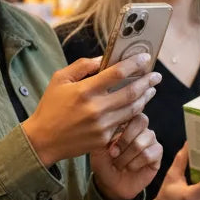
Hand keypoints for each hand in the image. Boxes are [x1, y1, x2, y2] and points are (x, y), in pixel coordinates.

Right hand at [22, 54, 161, 166]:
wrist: (43, 140)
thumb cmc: (50, 107)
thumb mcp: (60, 80)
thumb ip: (82, 66)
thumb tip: (103, 59)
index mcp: (85, 90)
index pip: (117, 73)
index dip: (134, 64)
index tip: (145, 58)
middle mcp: (96, 108)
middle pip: (131, 92)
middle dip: (147, 82)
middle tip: (157, 76)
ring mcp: (102, 125)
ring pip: (132, 109)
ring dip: (145, 98)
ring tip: (151, 90)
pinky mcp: (104, 138)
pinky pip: (124, 123)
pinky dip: (133, 113)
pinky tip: (137, 106)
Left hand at [90, 114, 163, 199]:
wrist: (112, 185)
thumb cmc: (104, 164)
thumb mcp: (97, 150)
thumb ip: (102, 136)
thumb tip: (108, 126)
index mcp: (126, 121)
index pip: (129, 111)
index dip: (119, 127)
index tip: (108, 145)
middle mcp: (140, 128)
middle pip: (141, 120)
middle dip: (124, 140)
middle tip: (113, 154)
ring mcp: (150, 139)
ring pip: (143, 141)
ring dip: (127, 156)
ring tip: (119, 164)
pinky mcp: (157, 153)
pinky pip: (149, 154)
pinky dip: (136, 163)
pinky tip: (131, 167)